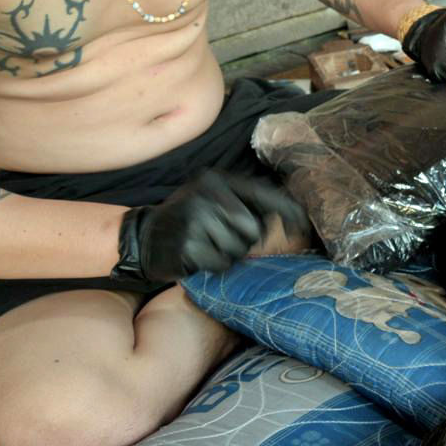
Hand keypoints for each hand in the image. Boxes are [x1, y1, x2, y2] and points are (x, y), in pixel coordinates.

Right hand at [110, 170, 311, 282]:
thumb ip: (249, 203)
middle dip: (243, 241)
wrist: (144, 237)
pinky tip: (198, 256)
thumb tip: (294, 215)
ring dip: (228, 254)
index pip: (263, 194)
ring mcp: (196, 218)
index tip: (302, 229)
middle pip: (252, 229)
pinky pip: (222, 264)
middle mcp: (208, 194)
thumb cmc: (190, 220)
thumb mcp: (216, 200)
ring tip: (207, 246)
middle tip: (220, 239)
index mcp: (218, 180)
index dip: (288, 211)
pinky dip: (214, 265)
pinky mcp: (187, 245)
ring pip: (239, 249)